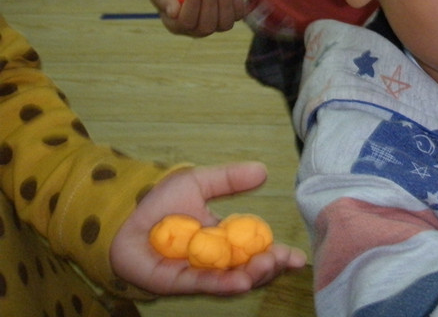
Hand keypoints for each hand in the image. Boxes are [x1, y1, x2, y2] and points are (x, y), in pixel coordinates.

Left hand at [110, 162, 306, 294]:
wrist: (121, 211)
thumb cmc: (159, 201)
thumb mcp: (200, 183)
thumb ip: (230, 179)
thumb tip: (264, 170)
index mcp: (225, 240)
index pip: (257, 251)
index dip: (278, 255)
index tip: (298, 257)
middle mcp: (214, 261)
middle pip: (249, 270)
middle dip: (270, 267)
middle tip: (283, 259)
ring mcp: (196, 273)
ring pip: (230, 281)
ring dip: (251, 276)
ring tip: (267, 266)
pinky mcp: (175, 282)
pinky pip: (202, 285)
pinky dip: (222, 285)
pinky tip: (240, 281)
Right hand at [149, 0, 244, 36]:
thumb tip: (173, 13)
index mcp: (177, 25)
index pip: (187, 22)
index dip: (192, 4)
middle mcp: (196, 29)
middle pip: (207, 26)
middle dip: (210, 3)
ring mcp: (214, 24)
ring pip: (225, 24)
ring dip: (225, 4)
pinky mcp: (228, 15)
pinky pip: (238, 16)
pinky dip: (237, 4)